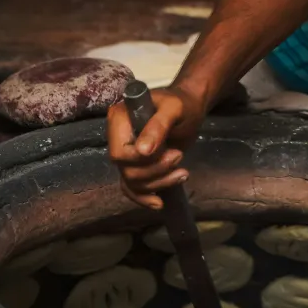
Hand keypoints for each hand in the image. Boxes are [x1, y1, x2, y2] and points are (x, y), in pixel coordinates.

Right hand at [106, 86, 206, 209]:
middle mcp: (117, 137)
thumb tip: (142, 151)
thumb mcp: (175, 109)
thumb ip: (158, 126)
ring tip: (183, 173)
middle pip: (126, 169)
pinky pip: (132, 188)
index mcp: (120, 119)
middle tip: (179, 156)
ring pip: (132, 182)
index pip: (119, 152)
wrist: (190, 109)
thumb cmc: (183, 104)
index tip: (170, 152)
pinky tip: (160, 203)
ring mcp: (126, 153)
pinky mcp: (136, 165)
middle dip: (155, 170)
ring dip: (159, 183)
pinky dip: (144, 197)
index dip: (140, 160)